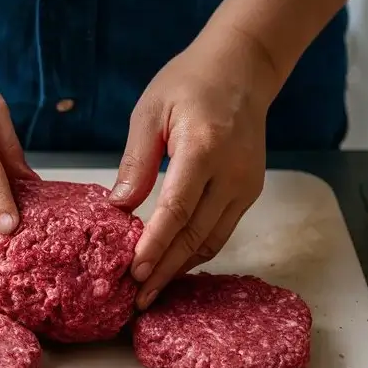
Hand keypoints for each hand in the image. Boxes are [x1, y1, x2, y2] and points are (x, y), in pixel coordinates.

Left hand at [110, 28, 278, 309]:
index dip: (155, 246)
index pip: (178, 209)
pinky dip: (196, 252)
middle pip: (196, 236)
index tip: (135, 274)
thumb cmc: (190, 82)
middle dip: (164, 271)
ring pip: (212, 241)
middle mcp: (232, 173)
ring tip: (150, 291)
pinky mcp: (249, 191)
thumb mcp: (150, 110)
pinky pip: (220, 231)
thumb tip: (119, 206)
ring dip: (180, 268)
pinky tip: (172, 265)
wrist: (242, 68)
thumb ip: (136, 160)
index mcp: (204, 148)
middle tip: (137, 300)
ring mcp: (245, 185)